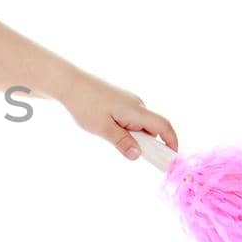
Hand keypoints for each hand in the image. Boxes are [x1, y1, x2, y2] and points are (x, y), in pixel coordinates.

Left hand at [59, 69, 178, 162]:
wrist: (69, 83)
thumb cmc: (85, 104)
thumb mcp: (102, 128)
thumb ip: (122, 142)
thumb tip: (138, 156)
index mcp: (136, 110)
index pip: (164, 126)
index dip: (172, 142)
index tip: (171, 158)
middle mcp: (137, 104)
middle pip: (152, 128)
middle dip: (146, 143)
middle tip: (127, 151)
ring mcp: (129, 101)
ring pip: (139, 124)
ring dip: (132, 135)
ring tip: (107, 134)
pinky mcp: (121, 101)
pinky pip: (131, 118)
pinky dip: (125, 128)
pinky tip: (107, 127)